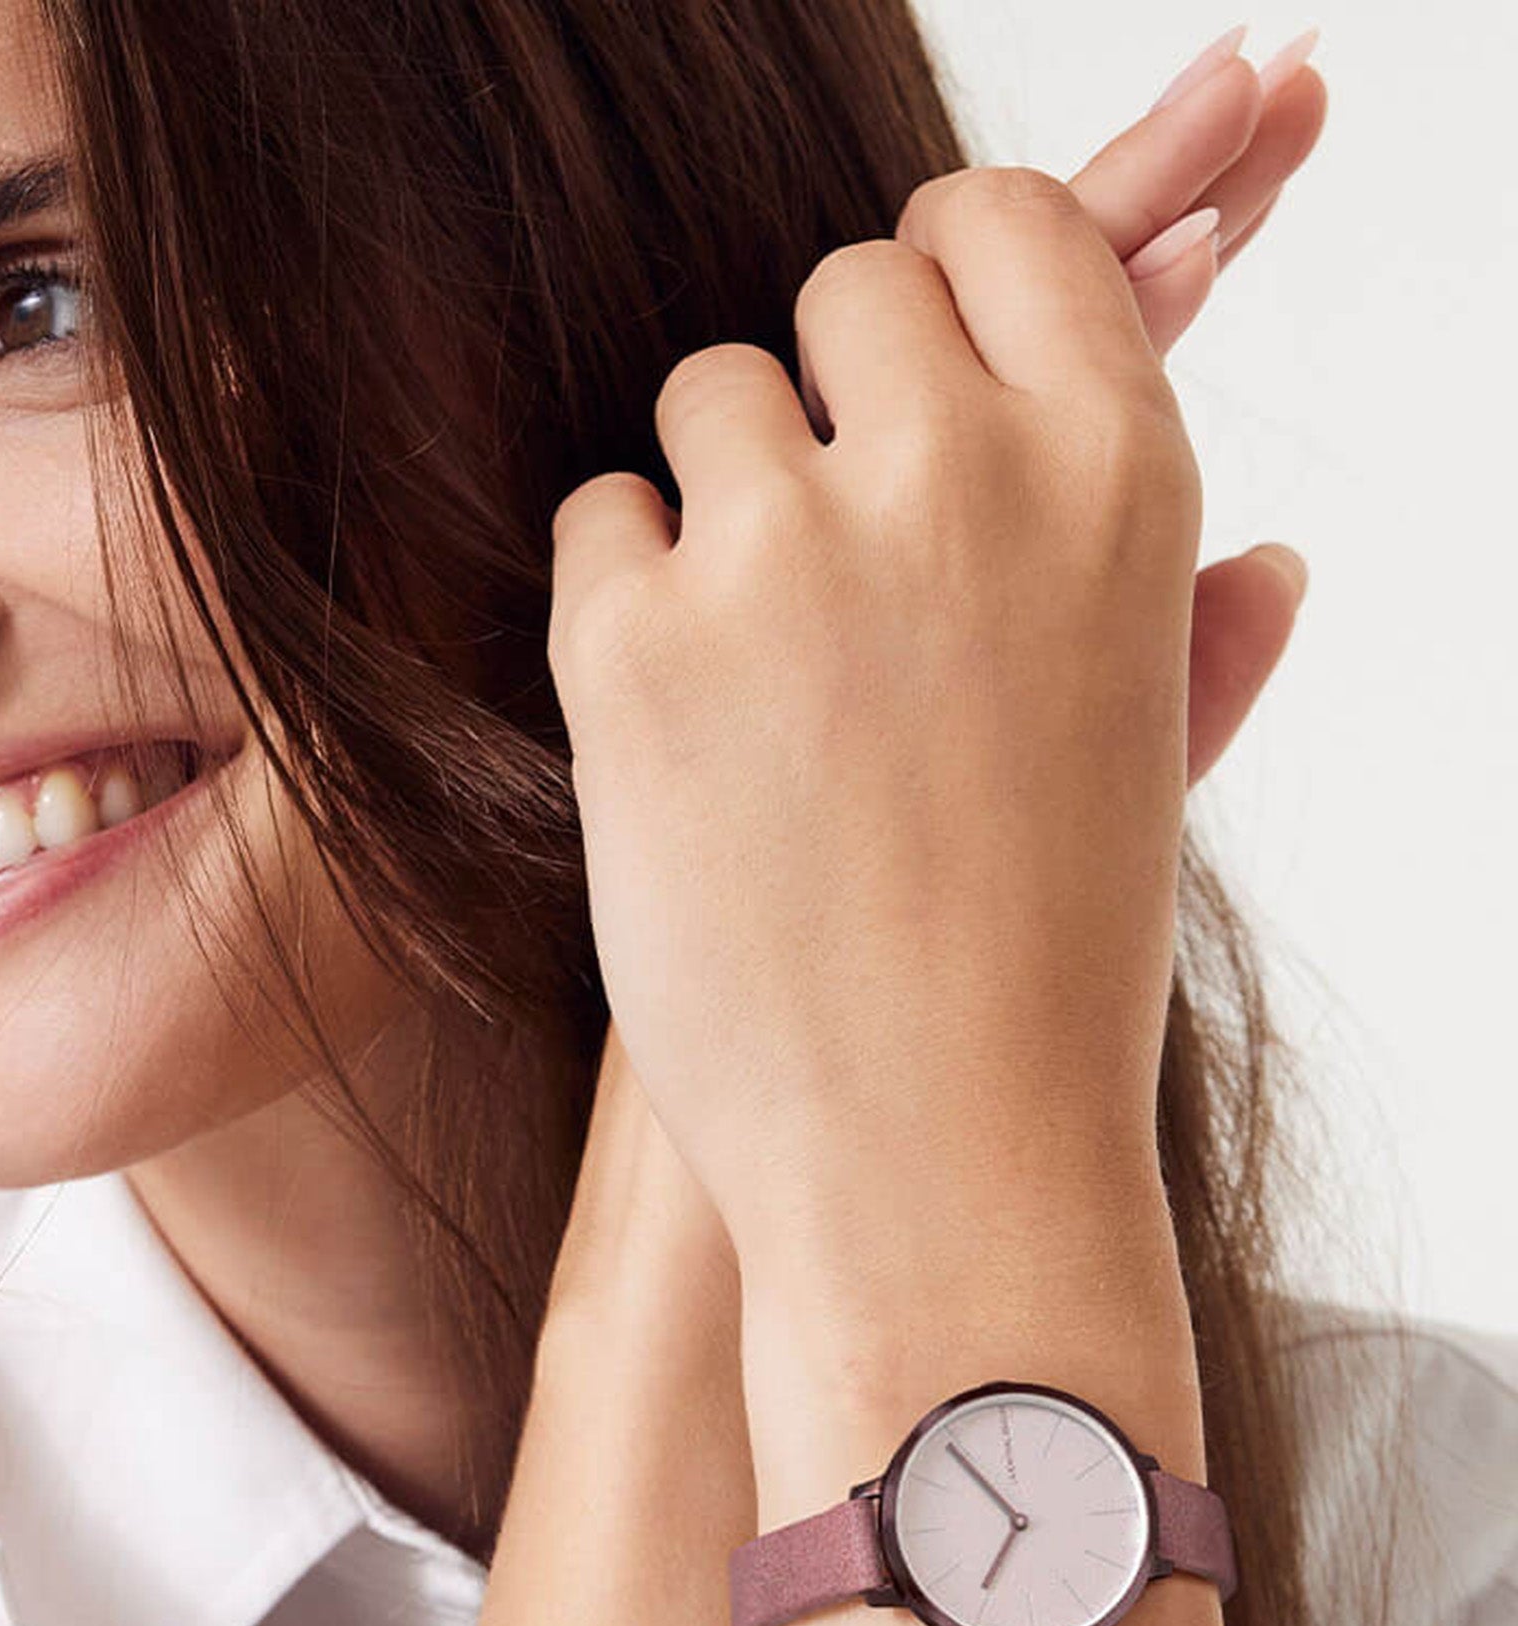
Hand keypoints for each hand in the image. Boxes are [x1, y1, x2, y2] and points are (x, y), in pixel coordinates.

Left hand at [547, 33, 1324, 1331]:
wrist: (932, 1158)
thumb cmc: (1042, 967)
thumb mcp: (1144, 761)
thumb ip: (1192, 629)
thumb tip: (1273, 557)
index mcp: (1120, 474)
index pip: (1001, 222)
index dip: (942, 272)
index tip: (907, 354)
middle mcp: (963, 472)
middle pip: (841, 289)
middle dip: (828, 394)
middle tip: (833, 548)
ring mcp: (786, 549)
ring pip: (705, 395)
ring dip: (719, 497)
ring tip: (765, 673)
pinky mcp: (634, 639)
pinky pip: (598, 517)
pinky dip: (623, 597)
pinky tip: (682, 726)